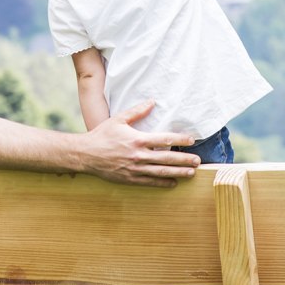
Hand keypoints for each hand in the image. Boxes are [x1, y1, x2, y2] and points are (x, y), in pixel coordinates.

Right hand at [79, 100, 199, 186]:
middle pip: (167, 158)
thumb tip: (152, 101)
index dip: (180, 140)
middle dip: (185, 160)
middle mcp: (138, 155)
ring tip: (191, 173)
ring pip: (161, 172)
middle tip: (199, 161)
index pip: (165, 139)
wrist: (85, 154)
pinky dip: (162, 183)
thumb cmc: (102, 135)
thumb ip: (137, 111)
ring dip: (178, 173)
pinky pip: (150, 182)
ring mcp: (134, 168)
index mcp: (138, 139)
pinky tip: (173, 183)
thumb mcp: (119, 119)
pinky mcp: (130, 179)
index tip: (192, 140)